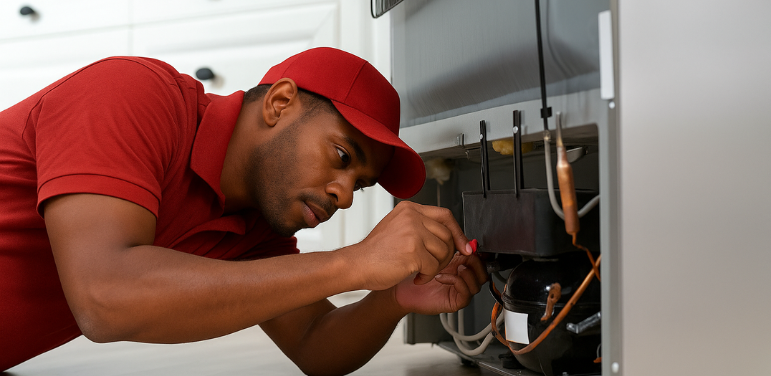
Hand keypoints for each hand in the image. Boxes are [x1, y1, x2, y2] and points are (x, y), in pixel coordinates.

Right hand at [340, 201, 472, 291]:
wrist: (356, 264)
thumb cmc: (375, 252)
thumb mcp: (399, 229)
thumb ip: (424, 228)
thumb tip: (454, 238)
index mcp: (410, 208)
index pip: (445, 216)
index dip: (457, 233)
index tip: (463, 246)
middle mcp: (412, 216)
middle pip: (447, 235)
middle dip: (446, 254)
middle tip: (433, 265)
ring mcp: (413, 233)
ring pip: (444, 252)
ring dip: (436, 266)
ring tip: (421, 271)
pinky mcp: (413, 251)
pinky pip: (434, 267)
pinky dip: (427, 276)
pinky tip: (415, 277)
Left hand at [393, 252, 487, 314]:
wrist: (402, 288)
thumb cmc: (415, 270)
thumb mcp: (433, 252)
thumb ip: (448, 244)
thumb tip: (461, 234)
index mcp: (461, 264)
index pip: (481, 259)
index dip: (478, 252)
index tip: (470, 245)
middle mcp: (463, 278)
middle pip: (484, 271)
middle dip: (475, 261)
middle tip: (464, 255)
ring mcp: (460, 290)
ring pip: (478, 283)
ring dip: (467, 272)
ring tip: (455, 266)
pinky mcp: (455, 301)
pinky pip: (466, 293)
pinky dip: (456, 282)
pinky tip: (441, 277)